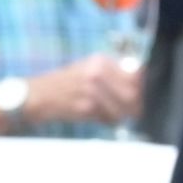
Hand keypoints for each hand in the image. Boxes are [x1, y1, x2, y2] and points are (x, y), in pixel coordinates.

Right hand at [3, 55, 143, 131]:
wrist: (38, 95)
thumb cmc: (66, 83)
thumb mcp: (88, 68)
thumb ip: (112, 73)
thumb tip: (140, 82)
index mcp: (100, 61)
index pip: (134, 74)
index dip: (143, 87)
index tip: (143, 95)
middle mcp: (97, 73)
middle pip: (133, 93)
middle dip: (136, 105)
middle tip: (135, 110)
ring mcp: (92, 91)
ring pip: (123, 109)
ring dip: (122, 115)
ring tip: (113, 114)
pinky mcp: (86, 108)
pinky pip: (109, 118)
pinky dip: (109, 121)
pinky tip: (100, 117)